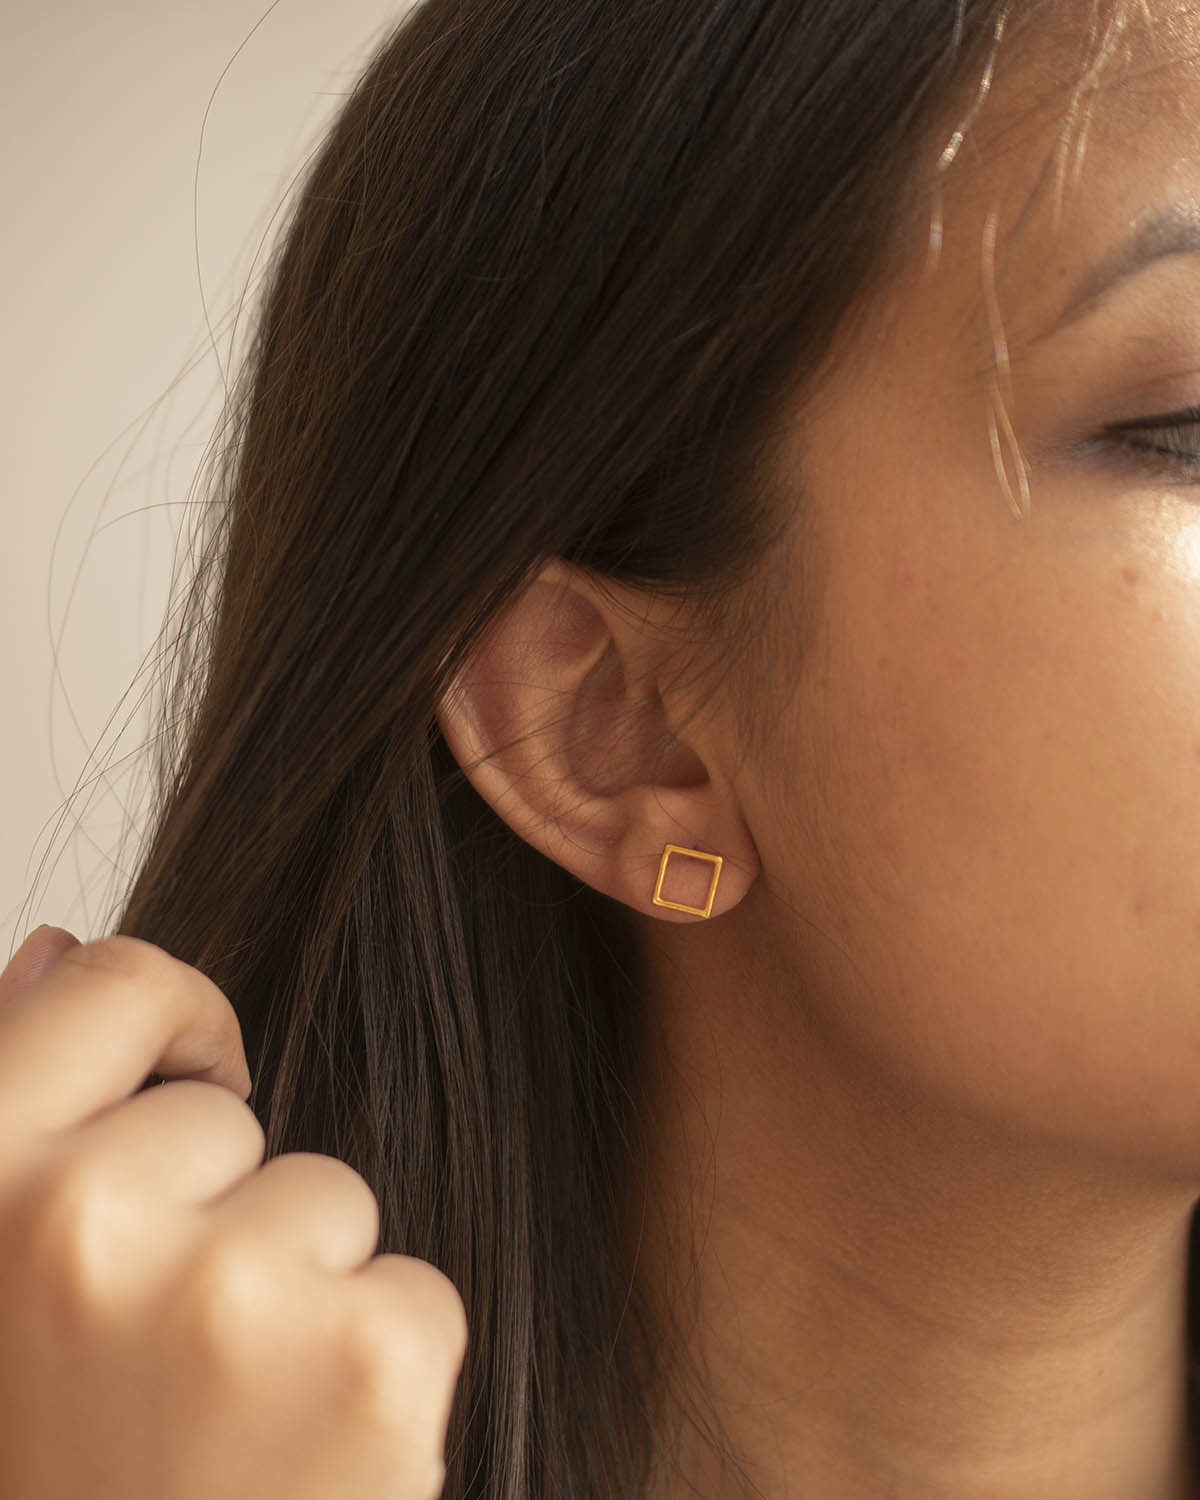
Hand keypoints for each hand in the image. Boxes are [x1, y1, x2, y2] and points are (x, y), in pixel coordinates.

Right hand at [0, 929, 466, 1499]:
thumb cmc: (61, 1477)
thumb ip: (21, 1120)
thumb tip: (58, 949)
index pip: (115, 985)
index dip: (176, 1024)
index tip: (201, 1081)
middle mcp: (74, 1226)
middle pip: (237, 1121)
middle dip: (223, 1219)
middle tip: (161, 1375)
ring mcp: (227, 1289)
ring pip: (331, 1203)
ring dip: (296, 1302)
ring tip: (219, 1434)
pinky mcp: (366, 1352)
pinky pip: (407, 1288)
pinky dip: (378, 1369)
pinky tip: (303, 1466)